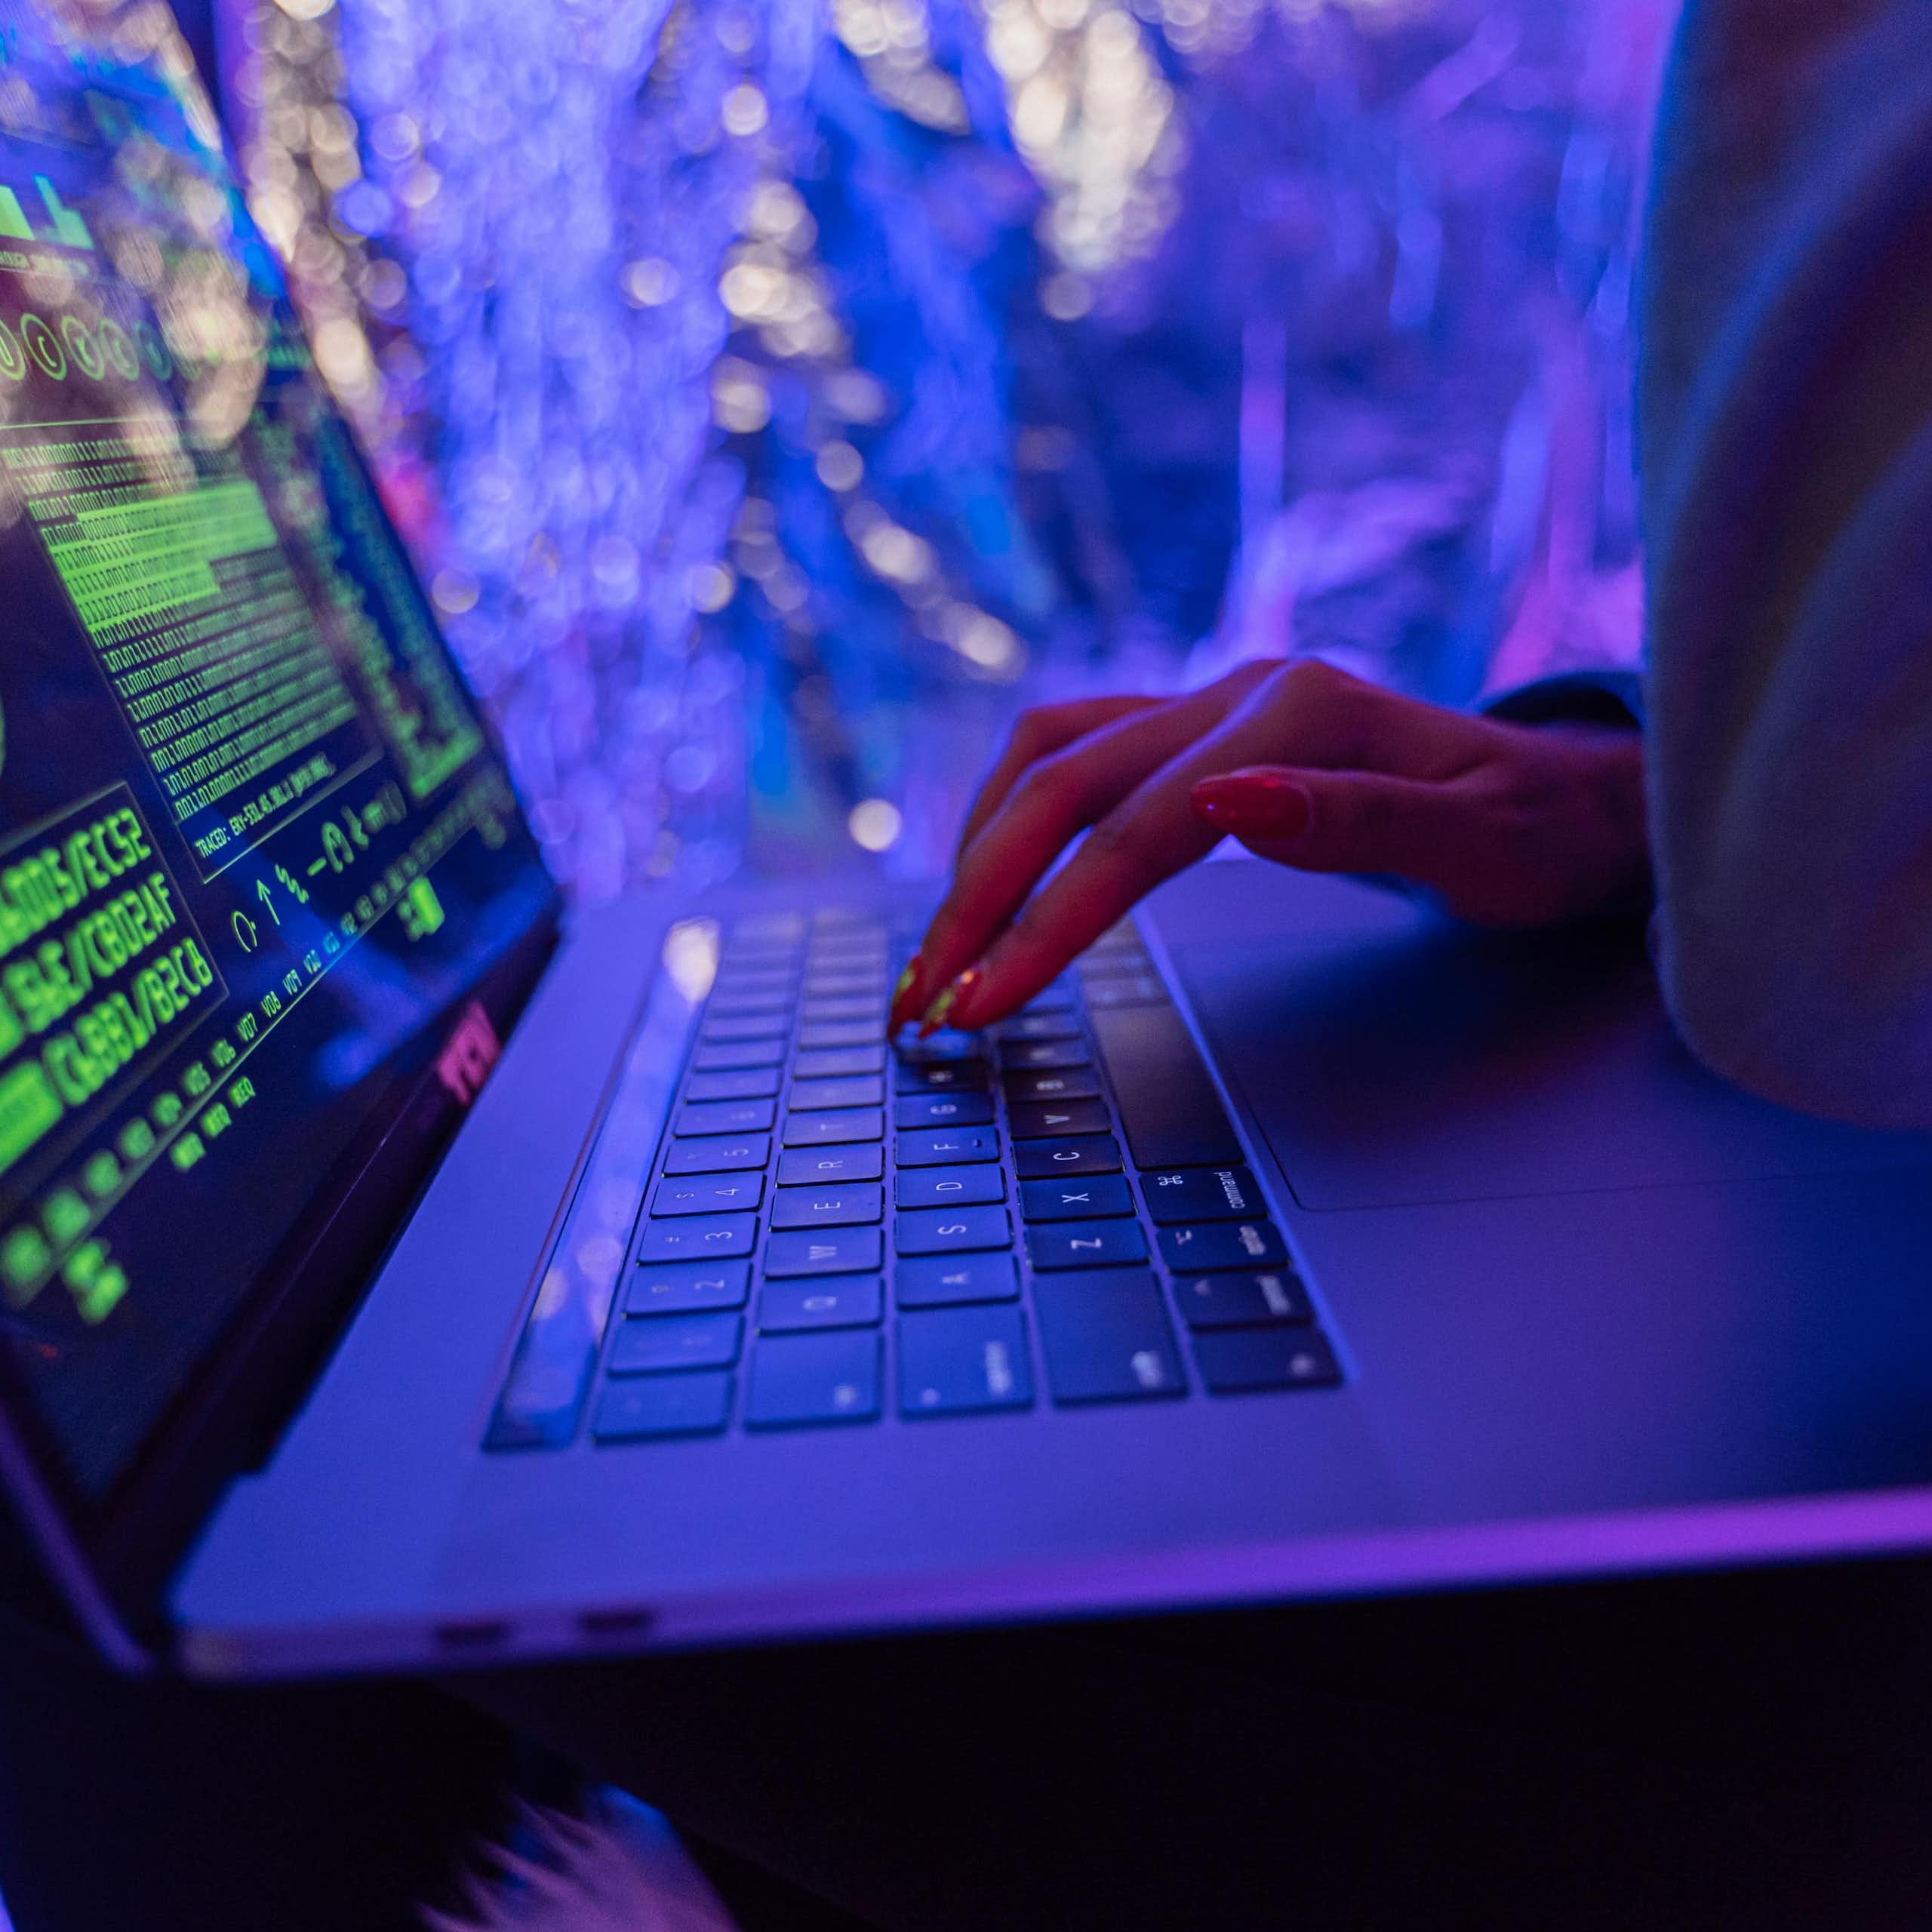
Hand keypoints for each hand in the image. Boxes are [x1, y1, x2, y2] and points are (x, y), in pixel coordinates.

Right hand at [889, 658, 1648, 1034]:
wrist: (1574, 794)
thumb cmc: (1538, 836)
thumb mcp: (1482, 846)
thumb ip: (1358, 822)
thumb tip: (1224, 802)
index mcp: (1300, 716)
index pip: (1138, 830)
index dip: (1048, 920)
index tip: (983, 1003)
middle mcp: (1240, 693)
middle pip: (1062, 784)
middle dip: (979, 897)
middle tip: (922, 1000)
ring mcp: (1214, 702)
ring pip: (1049, 754)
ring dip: (977, 849)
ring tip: (935, 949)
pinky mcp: (1200, 727)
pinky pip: (1074, 751)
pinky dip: (1012, 811)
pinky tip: (987, 870)